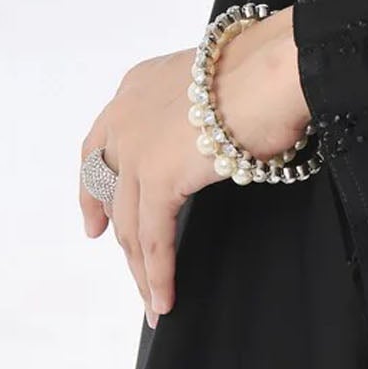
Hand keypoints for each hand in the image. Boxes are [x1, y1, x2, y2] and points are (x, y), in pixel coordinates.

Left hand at [78, 8, 309, 328]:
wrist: (273, 68)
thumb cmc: (264, 69)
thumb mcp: (211, 85)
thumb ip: (194, 114)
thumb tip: (207, 145)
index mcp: (137, 87)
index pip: (100, 146)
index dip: (94, 189)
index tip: (95, 222)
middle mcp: (126, 116)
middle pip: (110, 189)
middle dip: (116, 232)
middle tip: (125, 266)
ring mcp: (136, 149)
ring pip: (130, 223)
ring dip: (139, 268)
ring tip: (152, 300)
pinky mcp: (157, 180)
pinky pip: (152, 239)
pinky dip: (157, 274)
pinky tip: (162, 299)